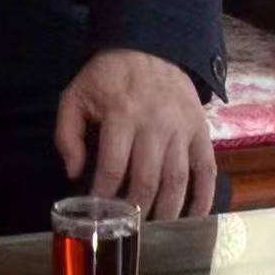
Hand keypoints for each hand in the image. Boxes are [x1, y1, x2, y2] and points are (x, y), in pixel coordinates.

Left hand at [56, 48, 214, 221]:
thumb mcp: (76, 95)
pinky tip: (194, 216)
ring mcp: (182, 128)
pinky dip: (204, 196)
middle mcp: (155, 124)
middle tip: (126, 225)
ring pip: (177, 180)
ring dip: (167, 210)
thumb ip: (67, 134)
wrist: (151, 46)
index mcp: (121, 114)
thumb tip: (74, 172)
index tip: (98, 211)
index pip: (113, 167)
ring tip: (155, 228)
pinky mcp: (201, 130)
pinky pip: (207, 169)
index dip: (104, 194)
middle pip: (147, 179)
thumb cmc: (108, 76)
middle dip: (135, 209)